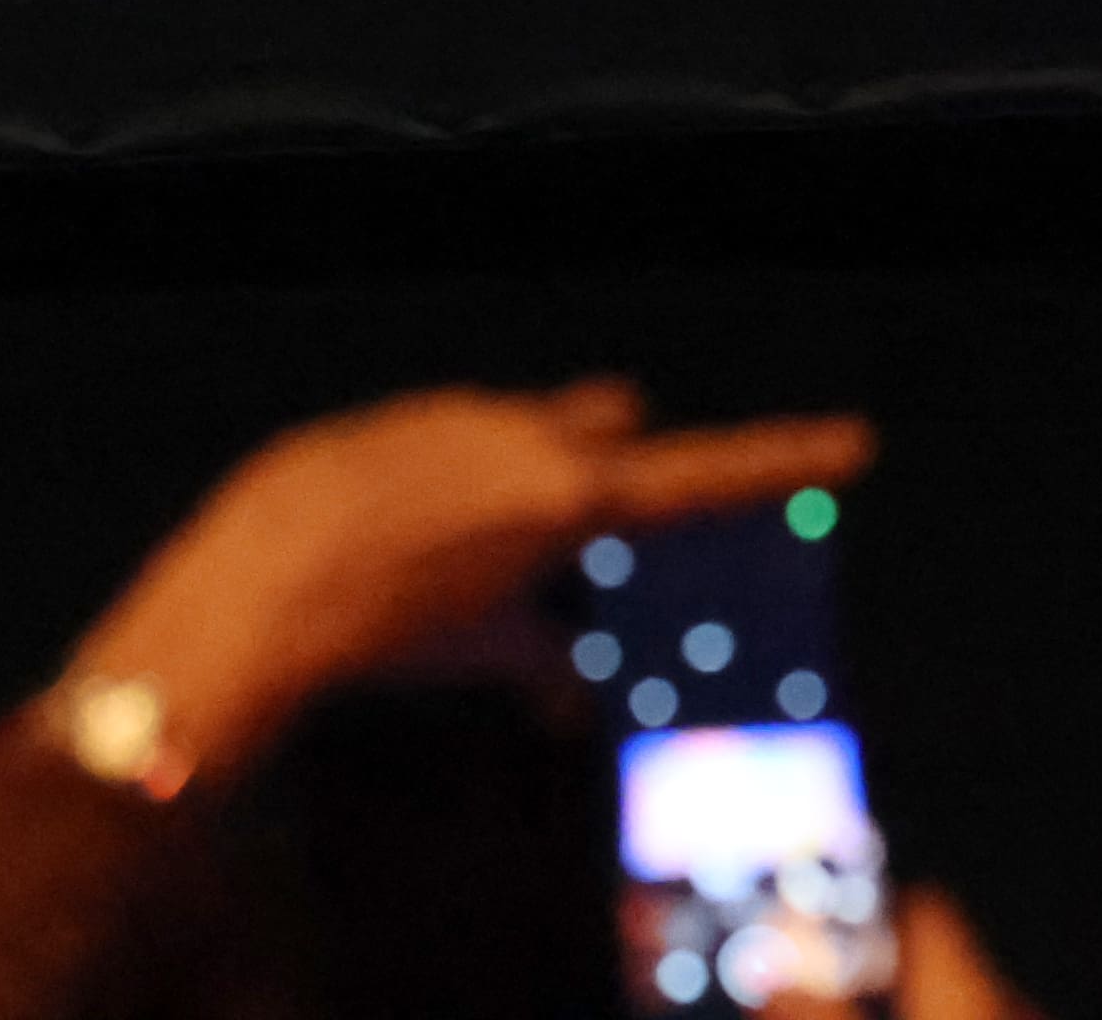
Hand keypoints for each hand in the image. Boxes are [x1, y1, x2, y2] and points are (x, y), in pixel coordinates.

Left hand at [65, 382, 872, 782]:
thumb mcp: (475, 651)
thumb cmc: (379, 635)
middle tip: (593, 514)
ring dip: (507, 475)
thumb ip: (536, 655)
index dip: (784, 458)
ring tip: (455, 553)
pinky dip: (428, 481)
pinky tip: (383, 541)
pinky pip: (429, 440)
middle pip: (604, 421)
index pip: (706, 471)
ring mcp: (446, 417)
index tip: (856, 442)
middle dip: (610, 455)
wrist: (244, 603)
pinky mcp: (376, 420)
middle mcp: (521, 435)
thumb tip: (568, 684)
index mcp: (568, 493)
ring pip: (510, 428)